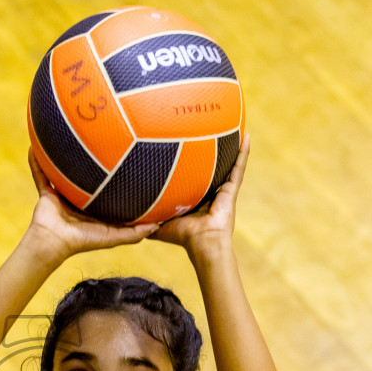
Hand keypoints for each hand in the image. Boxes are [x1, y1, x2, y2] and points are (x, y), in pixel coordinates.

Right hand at [24, 150, 157, 263]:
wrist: (53, 243)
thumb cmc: (83, 241)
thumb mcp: (113, 237)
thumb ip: (134, 233)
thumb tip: (159, 224)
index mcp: (93, 207)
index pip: (106, 189)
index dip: (114, 176)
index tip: (126, 160)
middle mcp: (77, 199)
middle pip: (85, 176)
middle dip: (89, 161)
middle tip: (98, 139)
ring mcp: (61, 195)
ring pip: (62, 171)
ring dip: (62, 157)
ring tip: (64, 135)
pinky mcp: (45, 193)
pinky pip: (40, 173)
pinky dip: (35, 162)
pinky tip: (33, 145)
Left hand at [151, 135, 248, 256]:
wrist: (202, 242)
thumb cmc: (182, 237)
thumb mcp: (160, 225)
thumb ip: (146, 219)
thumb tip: (125, 216)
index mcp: (196, 197)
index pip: (193, 177)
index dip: (191, 164)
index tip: (186, 146)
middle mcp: (210, 191)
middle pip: (211, 167)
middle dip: (212, 151)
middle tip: (210, 131)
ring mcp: (223, 189)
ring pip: (228, 164)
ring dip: (231, 147)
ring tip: (233, 127)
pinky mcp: (231, 189)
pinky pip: (239, 167)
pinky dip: (244, 153)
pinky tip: (246, 137)